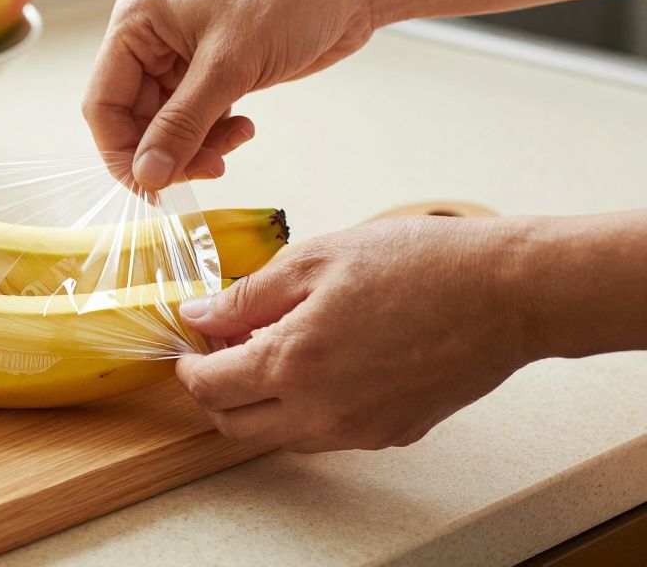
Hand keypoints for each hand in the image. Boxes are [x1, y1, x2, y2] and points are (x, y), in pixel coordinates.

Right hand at [83, 0, 375, 189]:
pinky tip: (244, 128)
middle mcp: (149, 39)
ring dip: (194, 147)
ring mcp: (177, 57)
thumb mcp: (228, 67)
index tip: (153, 185)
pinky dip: (213, 136)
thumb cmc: (286, 1)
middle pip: (133, 120)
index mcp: (136, 21)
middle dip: (167, 151)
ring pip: (164, 127)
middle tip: (208, 169)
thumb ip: (182, 125)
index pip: (104, 103)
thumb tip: (147, 176)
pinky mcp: (208, 72)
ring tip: (233, 144)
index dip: (123, 150)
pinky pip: (192, 121)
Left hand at [175, 216, 541, 452]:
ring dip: (259, 403)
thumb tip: (199, 315)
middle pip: (235, 425)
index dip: (188, 366)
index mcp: (294, 364)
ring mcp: (359, 431)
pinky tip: (322, 363)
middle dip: (214, 392)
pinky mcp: (392, 434)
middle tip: (219, 352)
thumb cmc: (419, 265)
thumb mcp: (315, 260)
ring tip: (273, 349)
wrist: (507, 293)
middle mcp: (321, 412)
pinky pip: (327, 433)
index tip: (189, 344)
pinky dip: (306, 408)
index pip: (210, 388)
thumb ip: (247, 296)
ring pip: (279, 434)